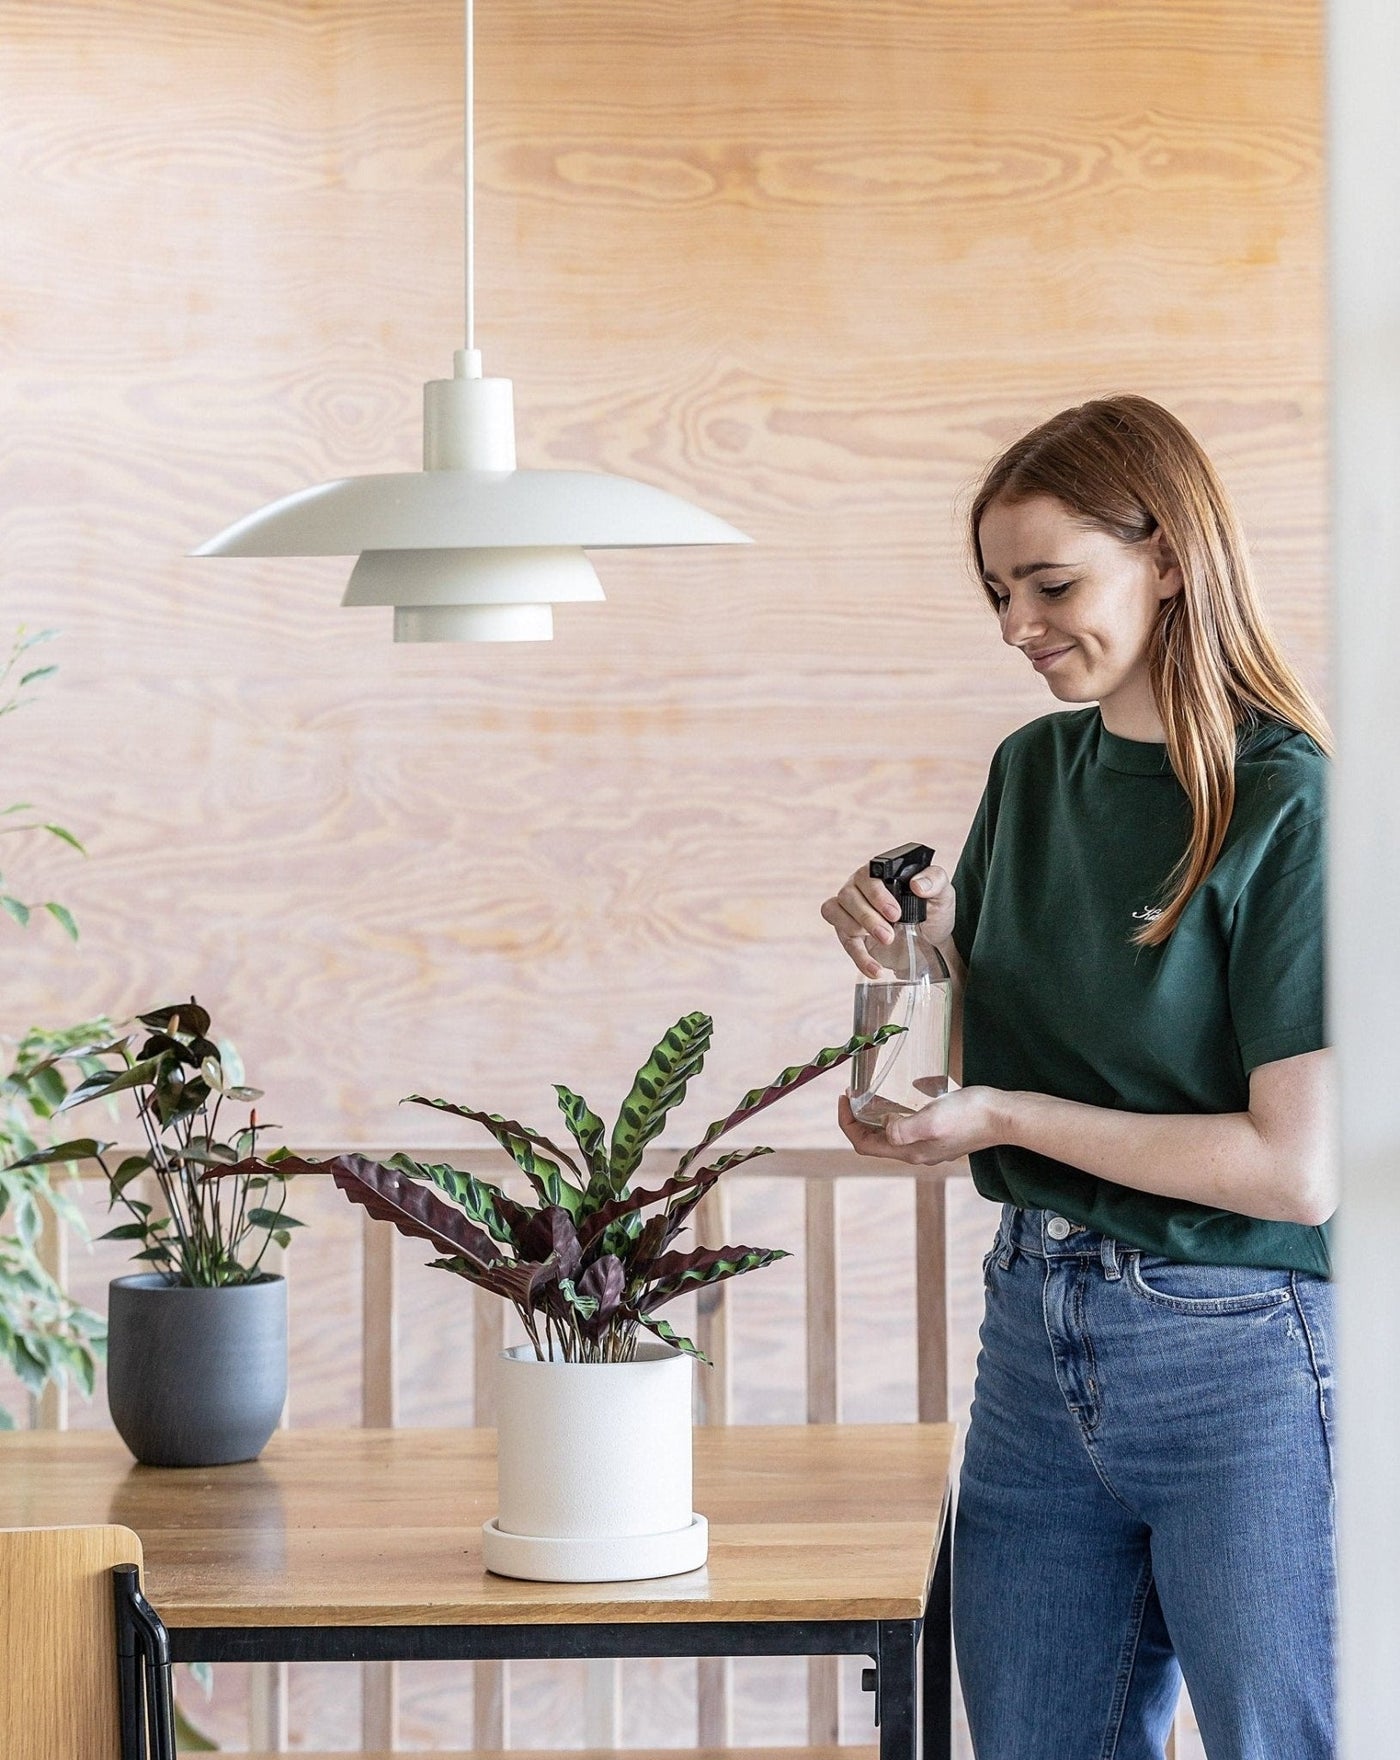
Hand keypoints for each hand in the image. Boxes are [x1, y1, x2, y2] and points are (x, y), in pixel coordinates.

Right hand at [821, 860, 955, 977]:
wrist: (932, 941)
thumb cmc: (933, 911)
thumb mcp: (943, 894)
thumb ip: (935, 880)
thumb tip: (918, 884)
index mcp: (880, 873)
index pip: (867, 875)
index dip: (877, 895)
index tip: (895, 913)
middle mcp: (859, 887)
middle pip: (848, 895)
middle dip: (867, 916)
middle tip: (889, 934)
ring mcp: (850, 909)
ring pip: (835, 912)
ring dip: (857, 929)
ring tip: (886, 941)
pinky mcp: (848, 932)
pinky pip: (842, 939)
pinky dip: (858, 956)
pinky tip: (875, 969)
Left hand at [837, 1088, 1008, 1164]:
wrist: (1004, 1116)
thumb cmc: (969, 1115)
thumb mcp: (931, 1120)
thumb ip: (903, 1129)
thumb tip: (884, 1127)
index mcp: (910, 1152)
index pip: (864, 1145)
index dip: (847, 1124)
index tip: (844, 1098)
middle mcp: (917, 1154)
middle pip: (875, 1142)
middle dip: (858, 1120)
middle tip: (853, 1094)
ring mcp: (930, 1146)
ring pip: (891, 1136)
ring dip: (875, 1118)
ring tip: (870, 1095)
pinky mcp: (941, 1135)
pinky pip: (908, 1128)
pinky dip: (895, 1115)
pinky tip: (901, 1098)